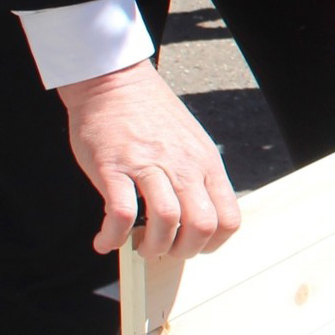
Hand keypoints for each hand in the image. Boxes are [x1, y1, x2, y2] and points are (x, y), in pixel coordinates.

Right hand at [59, 61, 242, 258]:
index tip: (193, 247)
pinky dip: (112, 236)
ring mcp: (148, 165)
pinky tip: (105, 241)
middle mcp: (184, 166)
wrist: (116, 83)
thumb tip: (197, 217)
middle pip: (202, 225)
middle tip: (164, 251)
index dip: (214, 243)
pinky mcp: (114, 167)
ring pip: (166, 220)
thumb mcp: (192, 143)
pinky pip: (120, 212)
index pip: (229, 217)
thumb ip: (197, 176)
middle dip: (184, 251)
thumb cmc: (152, 116)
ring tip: (138, 246)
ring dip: (152, 246)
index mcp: (206, 163)